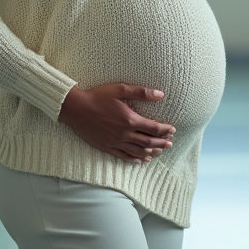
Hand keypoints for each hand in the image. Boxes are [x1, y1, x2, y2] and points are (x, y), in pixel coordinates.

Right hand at [57, 83, 175, 162]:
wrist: (75, 109)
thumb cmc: (97, 96)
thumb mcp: (120, 89)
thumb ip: (141, 92)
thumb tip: (160, 94)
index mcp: (129, 120)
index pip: (153, 128)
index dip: (165, 130)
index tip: (172, 130)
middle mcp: (124, 133)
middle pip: (148, 142)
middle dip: (161, 143)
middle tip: (169, 144)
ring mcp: (115, 142)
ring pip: (137, 151)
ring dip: (150, 152)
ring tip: (159, 153)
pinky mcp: (106, 147)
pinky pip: (123, 156)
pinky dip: (134, 159)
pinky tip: (140, 160)